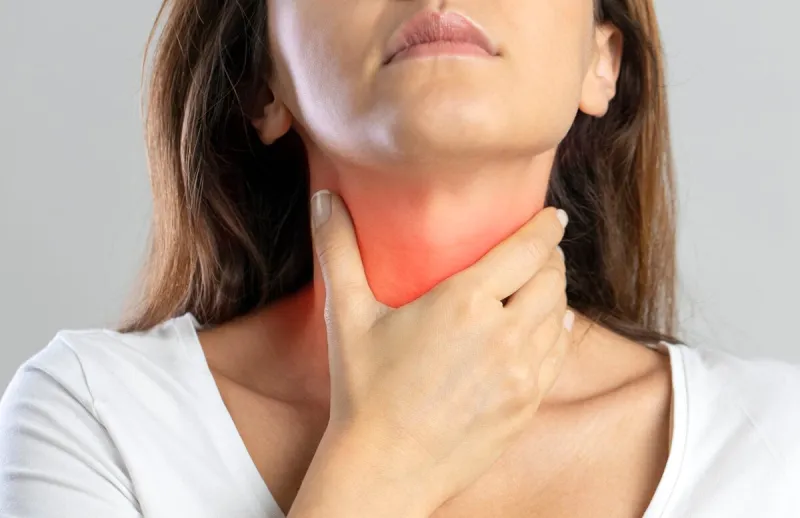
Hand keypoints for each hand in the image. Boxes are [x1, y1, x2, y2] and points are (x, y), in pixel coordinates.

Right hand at [310, 190, 571, 512]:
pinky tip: (550, 325)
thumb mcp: (347, 316)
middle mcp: (502, 335)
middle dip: (550, 258)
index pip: (526, 250)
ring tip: (542, 284)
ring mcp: (521, 374)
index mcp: (464, 303)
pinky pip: (557, 355)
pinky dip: (558, 331)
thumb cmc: (363, 390)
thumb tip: (325, 199)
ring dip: (555, 293)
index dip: (545, 227)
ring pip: (559, 315)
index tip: (553, 217)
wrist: (385, 468)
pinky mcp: (527, 404)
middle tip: (540, 250)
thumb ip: (338, 251)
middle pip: (551, 278)